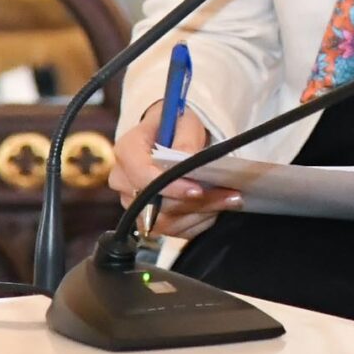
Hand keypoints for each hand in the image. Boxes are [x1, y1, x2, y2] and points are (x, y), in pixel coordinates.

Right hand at [108, 106, 236, 238]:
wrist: (171, 136)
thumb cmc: (176, 126)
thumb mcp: (185, 122)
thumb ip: (186, 140)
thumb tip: (188, 159)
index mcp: (127, 152)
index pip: (143, 177)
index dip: (171, 187)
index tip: (198, 189)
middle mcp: (124, 181)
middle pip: (157, 205)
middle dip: (196, 202)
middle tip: (230, 194)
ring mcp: (134, 203)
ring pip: (166, 222)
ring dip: (201, 214)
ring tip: (230, 200)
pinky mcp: (148, 219)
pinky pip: (173, 231)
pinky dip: (198, 222)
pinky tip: (216, 209)